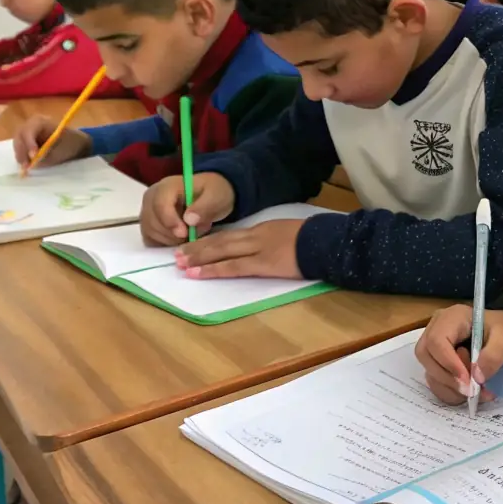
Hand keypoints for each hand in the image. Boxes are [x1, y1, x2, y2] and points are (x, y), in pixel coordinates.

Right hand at [12, 114, 91, 167]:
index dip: (29, 143)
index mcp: (41, 121)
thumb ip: (46, 157)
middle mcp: (31, 124)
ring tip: (26, 167)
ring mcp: (27, 131)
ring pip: (18, 143)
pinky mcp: (26, 140)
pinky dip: (22, 156)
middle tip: (26, 165)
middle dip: (22, 151)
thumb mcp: (61, 151)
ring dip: (20, 155)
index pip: (29, 131)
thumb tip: (33, 163)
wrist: (75, 143)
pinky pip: (20, 148)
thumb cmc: (70, 143)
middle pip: (19, 136)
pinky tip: (26, 164)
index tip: (33, 156)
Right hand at [140, 173, 233, 245]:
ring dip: (170, 239)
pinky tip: (179, 239)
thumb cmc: (212, 193)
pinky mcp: (148, 224)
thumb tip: (189, 220)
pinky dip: (164, 243)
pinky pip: (150, 239)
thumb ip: (205, 207)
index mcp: (167, 186)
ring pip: (150, 232)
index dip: (170, 222)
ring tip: (190, 233)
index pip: (160, 205)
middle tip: (194, 234)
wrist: (209, 196)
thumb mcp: (217, 196)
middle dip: (173, 234)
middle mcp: (152, 197)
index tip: (184, 234)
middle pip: (152, 221)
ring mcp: (148, 211)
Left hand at [174, 218, 303, 279]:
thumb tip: (264, 249)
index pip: (230, 235)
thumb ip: (273, 241)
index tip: (193, 245)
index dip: (210, 241)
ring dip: (198, 258)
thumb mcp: (289, 235)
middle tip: (176, 254)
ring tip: (180, 264)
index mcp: (262, 230)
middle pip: (220, 241)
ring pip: (221, 251)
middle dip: (197, 248)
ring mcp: (257, 249)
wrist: (325, 241)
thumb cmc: (313, 240)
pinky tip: (198, 273)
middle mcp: (255, 236)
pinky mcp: (262, 264)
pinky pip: (233, 267)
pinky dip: (213, 270)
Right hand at [414, 305, 502, 405]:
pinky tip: (469, 392)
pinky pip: (434, 381)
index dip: (449, 363)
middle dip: (448, 378)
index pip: (437, 341)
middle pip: (426, 356)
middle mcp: (435, 329)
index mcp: (451, 317)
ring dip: (451, 388)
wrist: (502, 333)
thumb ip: (493, 356)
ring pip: (429, 371)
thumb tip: (476, 377)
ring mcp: (433, 346)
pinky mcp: (435, 362)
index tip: (468, 381)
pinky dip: (450, 392)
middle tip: (472, 390)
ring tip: (476, 392)